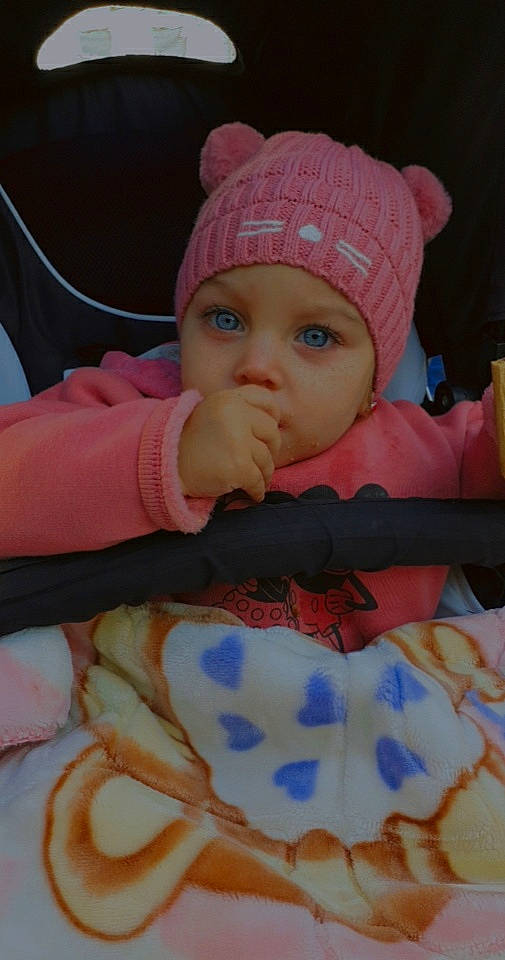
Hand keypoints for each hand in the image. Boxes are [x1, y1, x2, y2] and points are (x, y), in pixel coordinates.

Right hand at [178, 385, 281, 501]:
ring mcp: (237, 440)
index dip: (272, 417)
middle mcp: (235, 414)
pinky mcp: (238, 466)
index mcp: (229, 399)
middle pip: (272, 432)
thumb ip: (239, 411)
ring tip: (252, 479)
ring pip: (267, 459)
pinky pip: (259, 481)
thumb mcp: (213, 414)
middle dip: (269, 450)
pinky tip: (252, 493)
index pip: (267, 400)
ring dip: (263, 474)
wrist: (166, 467)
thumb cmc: (192, 443)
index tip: (265, 433)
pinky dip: (258, 490)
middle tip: (259, 462)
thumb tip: (275, 422)